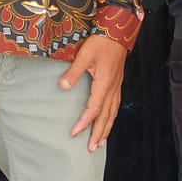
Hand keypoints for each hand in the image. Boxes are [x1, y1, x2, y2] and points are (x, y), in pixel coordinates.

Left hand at [59, 34, 127, 150]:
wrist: (118, 32)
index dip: (84, 122)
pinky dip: (112, 117)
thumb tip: (62, 87)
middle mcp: (112, 89)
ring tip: (101, 141)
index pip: (94, 109)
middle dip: (99, 133)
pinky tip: (108, 121)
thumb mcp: (84, 55)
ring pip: (113, 113)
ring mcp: (116, 86)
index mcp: (104, 84)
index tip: (75, 133)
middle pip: (106, 116)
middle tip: (92, 148)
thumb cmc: (101, 42)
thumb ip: (73, 72)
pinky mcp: (117, 83)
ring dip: (107, 128)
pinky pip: (115, 105)